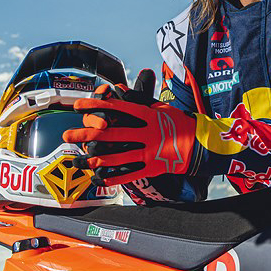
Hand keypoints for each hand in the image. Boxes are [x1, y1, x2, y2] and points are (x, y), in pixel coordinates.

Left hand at [62, 69, 196, 185]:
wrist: (202, 144)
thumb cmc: (181, 123)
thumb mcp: (163, 108)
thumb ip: (142, 102)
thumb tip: (122, 92)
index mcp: (148, 115)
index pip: (117, 108)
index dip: (96, 106)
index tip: (78, 106)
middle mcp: (147, 133)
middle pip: (110, 134)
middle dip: (86, 135)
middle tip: (67, 135)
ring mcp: (150, 152)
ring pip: (117, 156)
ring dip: (95, 159)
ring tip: (79, 159)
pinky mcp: (153, 167)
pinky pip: (130, 174)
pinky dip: (114, 177)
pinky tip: (100, 178)